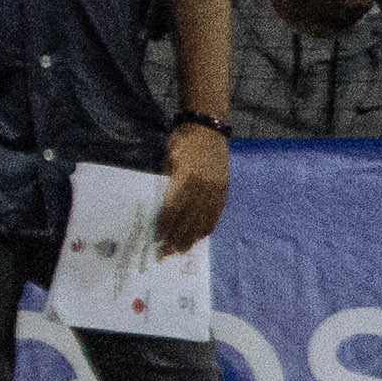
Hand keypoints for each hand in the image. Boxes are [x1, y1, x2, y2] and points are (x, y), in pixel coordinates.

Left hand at [156, 122, 229, 254]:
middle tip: (167, 252)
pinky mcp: (224, 189)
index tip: (158, 237)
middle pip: (189, 218)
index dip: (166, 224)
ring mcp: (216, 188)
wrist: (209, 128)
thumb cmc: (183, 142)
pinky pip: (216, 213)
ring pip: (203, 219)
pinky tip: (200, 237)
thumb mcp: (169, 159)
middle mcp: (203, 186)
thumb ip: (169, 183)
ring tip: (182, 250)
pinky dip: (208, 227)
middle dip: (177, 237)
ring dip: (192, 237)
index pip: (174, 208)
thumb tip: (165, 208)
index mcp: (187, 177)